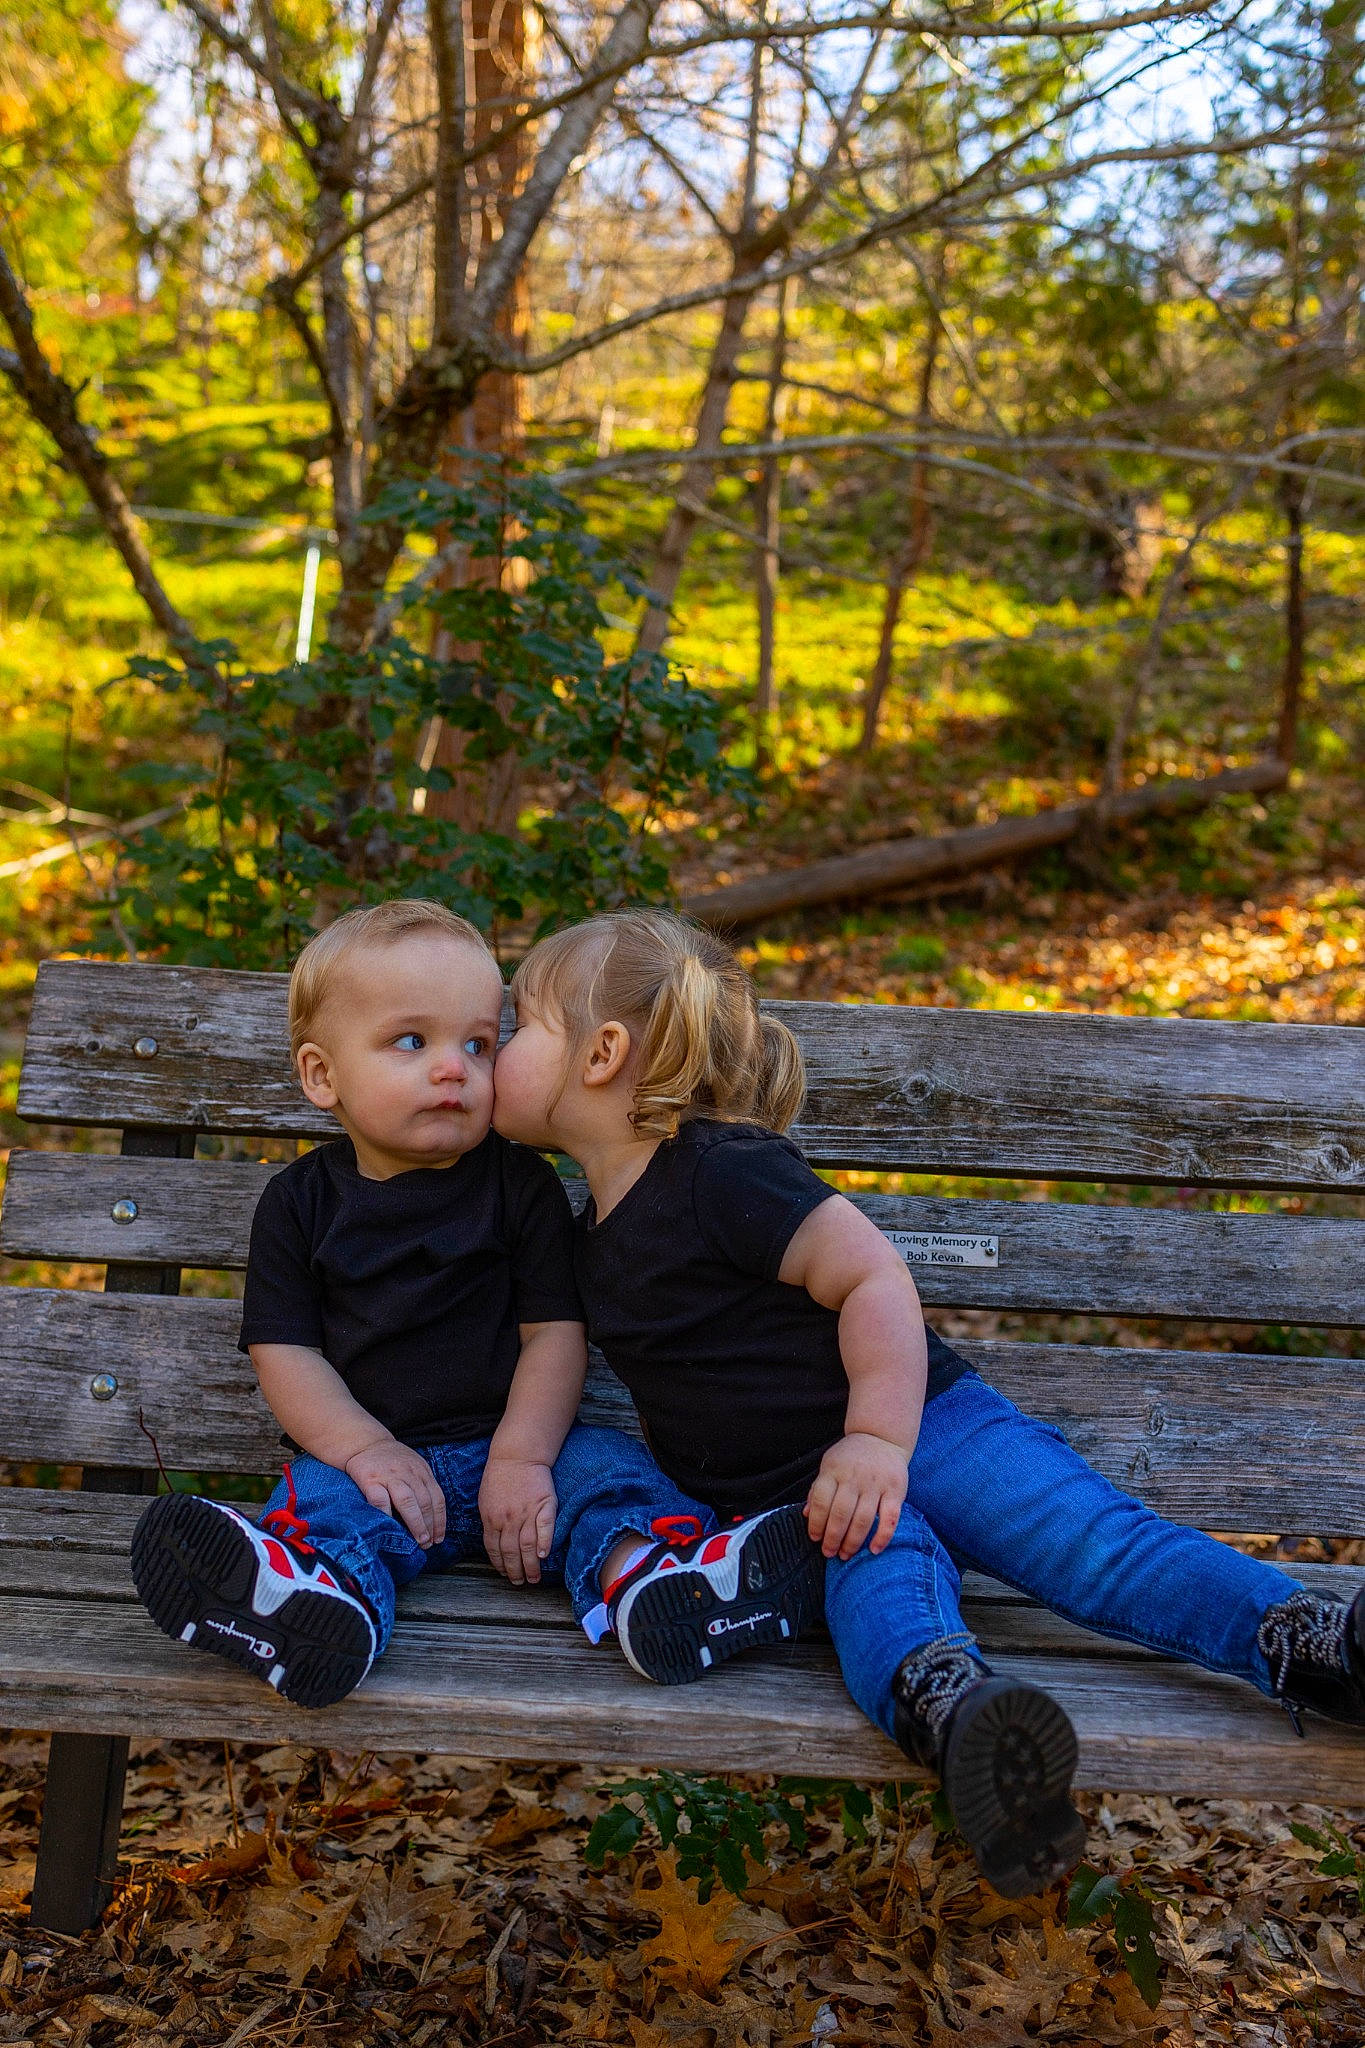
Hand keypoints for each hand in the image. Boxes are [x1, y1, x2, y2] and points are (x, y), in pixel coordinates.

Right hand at [345, 1440, 445, 1547]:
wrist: (365, 1443)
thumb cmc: (392, 1460)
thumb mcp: (414, 1466)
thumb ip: (422, 1485)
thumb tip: (432, 1517)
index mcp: (422, 1471)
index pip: (437, 1497)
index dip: (440, 1520)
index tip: (439, 1537)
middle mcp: (408, 1473)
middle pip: (424, 1501)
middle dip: (429, 1525)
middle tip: (428, 1543)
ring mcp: (389, 1476)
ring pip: (407, 1501)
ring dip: (415, 1523)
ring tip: (418, 1539)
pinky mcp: (370, 1479)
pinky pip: (380, 1499)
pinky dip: (386, 1514)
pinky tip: (391, 1527)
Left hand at [479, 1457, 556, 1583]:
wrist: (518, 1455)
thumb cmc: (500, 1476)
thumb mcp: (485, 1500)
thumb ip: (490, 1522)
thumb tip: (494, 1542)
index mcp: (491, 1518)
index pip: (494, 1549)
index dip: (499, 1564)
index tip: (504, 1574)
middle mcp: (508, 1518)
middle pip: (511, 1552)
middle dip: (515, 1571)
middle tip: (520, 1582)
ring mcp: (527, 1512)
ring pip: (527, 1545)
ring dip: (530, 1565)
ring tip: (534, 1578)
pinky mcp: (544, 1504)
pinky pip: (545, 1527)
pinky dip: (545, 1541)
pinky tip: (544, 1554)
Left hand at [805, 1432, 906, 1560]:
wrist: (881, 1436)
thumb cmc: (851, 1456)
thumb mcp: (829, 1465)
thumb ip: (818, 1490)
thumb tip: (807, 1515)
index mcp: (834, 1470)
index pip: (822, 1501)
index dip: (816, 1523)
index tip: (815, 1538)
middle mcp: (854, 1477)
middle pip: (841, 1514)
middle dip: (833, 1538)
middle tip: (829, 1553)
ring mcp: (876, 1484)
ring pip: (863, 1519)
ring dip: (853, 1542)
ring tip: (845, 1554)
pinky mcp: (896, 1490)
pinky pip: (890, 1518)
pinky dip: (882, 1537)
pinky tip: (874, 1549)